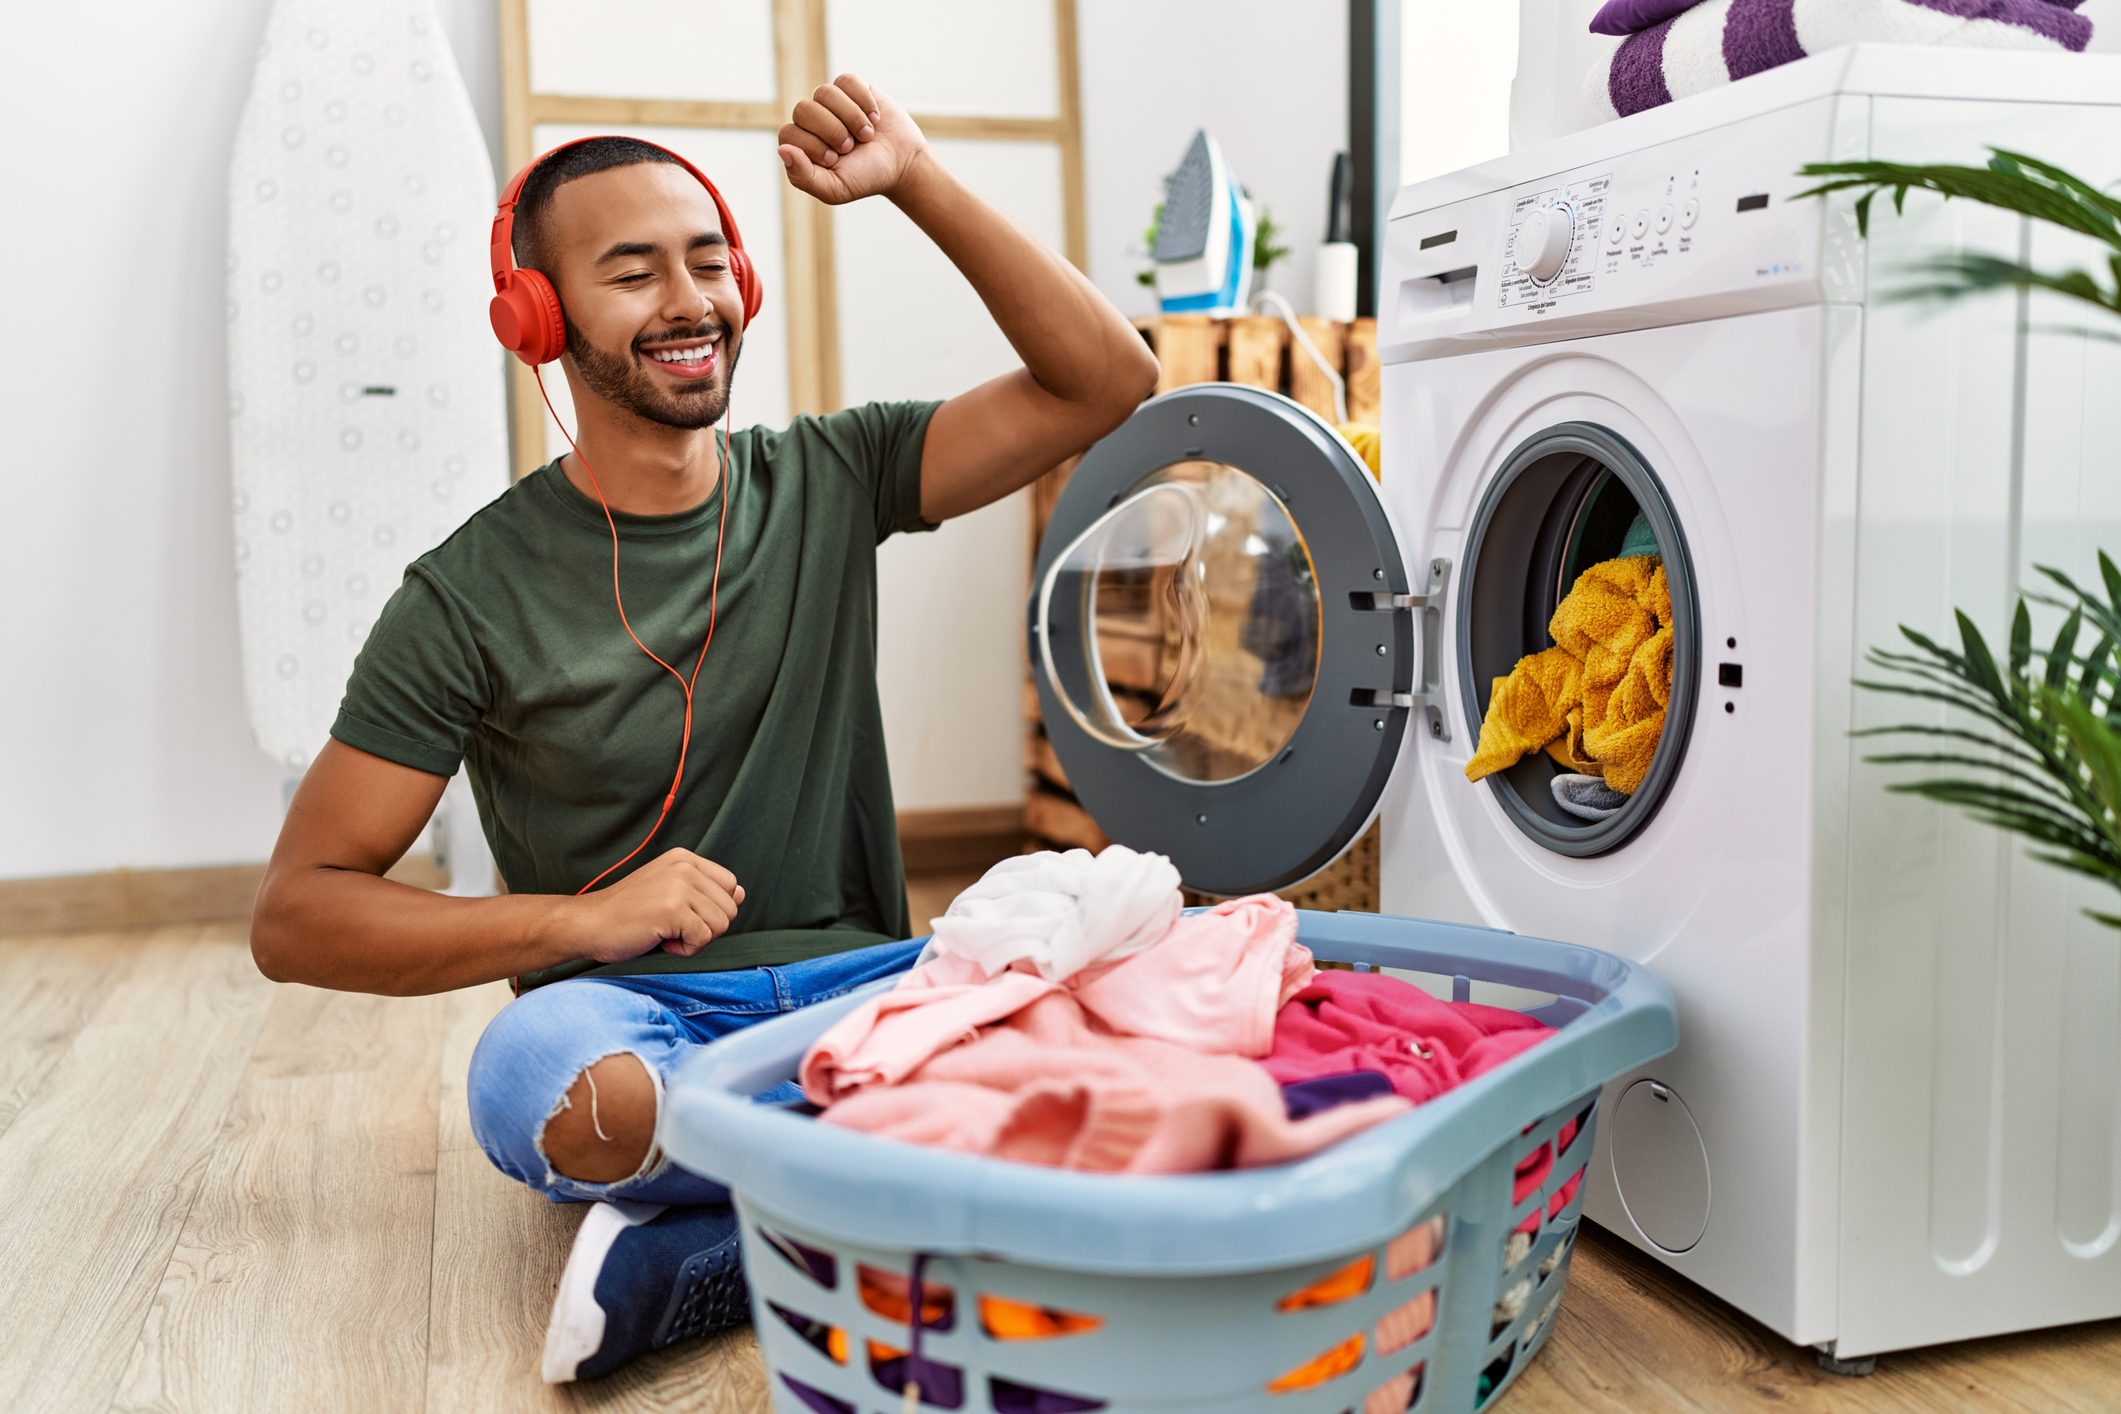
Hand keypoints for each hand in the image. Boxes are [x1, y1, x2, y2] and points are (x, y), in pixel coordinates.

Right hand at [552, 848, 745, 963]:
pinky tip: (660, 939)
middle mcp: (685, 867)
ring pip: (720, 926)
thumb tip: (740, 893)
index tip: (681, 915)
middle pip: (729, 909)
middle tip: (670, 927)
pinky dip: (684, 949)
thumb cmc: (626, 914)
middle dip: (705, 928)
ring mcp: (679, 886)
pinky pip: (703, 939)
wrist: (587, 924)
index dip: (711, 910)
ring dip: (694, 939)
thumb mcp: (668, 892)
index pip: (730, 886)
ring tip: (663, 932)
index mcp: (685, 859)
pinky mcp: (673, 909)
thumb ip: (704, 892)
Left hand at [777, 73, 928, 205]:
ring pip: (825, 92)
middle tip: (849, 147)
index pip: (788, 134)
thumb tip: (782, 150)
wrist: (902, 164)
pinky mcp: (853, 88)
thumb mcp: (834, 189)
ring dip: (850, 117)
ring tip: (866, 135)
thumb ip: (804, 176)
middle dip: (830, 130)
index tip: (834, 159)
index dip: (811, 145)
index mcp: (802, 144)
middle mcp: (812, 120)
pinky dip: (863, 101)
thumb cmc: (865, 178)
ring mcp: (831, 102)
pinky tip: (874, 118)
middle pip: (803, 109)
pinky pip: (846, 81)